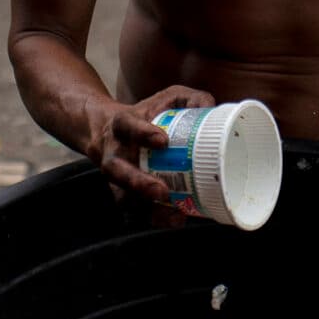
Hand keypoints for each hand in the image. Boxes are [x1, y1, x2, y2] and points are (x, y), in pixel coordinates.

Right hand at [79, 84, 214, 205]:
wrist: (107, 130)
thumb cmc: (146, 113)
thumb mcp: (167, 98)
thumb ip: (191, 99)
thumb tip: (212, 109)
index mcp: (122, 125)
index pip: (126, 126)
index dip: (141, 133)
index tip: (162, 141)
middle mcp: (114, 153)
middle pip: (116, 170)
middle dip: (137, 183)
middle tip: (162, 191)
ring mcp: (116, 177)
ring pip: (123, 197)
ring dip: (147, 208)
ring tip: (173, 214)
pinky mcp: (123, 193)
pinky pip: (134, 211)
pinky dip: (154, 218)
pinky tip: (176, 220)